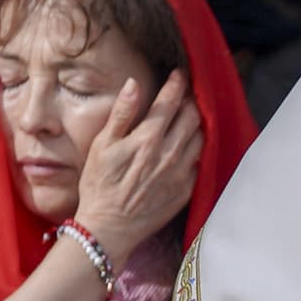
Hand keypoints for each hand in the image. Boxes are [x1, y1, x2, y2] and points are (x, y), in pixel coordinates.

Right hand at [69, 70, 198, 257]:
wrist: (111, 226)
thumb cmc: (99, 184)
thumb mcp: (102, 145)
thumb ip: (121, 114)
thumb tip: (133, 85)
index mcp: (148, 138)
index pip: (170, 102)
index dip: (177, 84)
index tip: (179, 74)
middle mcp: (171, 152)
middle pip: (192, 117)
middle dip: (190, 101)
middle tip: (185, 93)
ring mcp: (183, 171)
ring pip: (200, 137)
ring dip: (197, 122)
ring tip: (189, 115)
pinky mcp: (188, 188)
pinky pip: (200, 160)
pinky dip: (197, 146)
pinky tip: (188, 144)